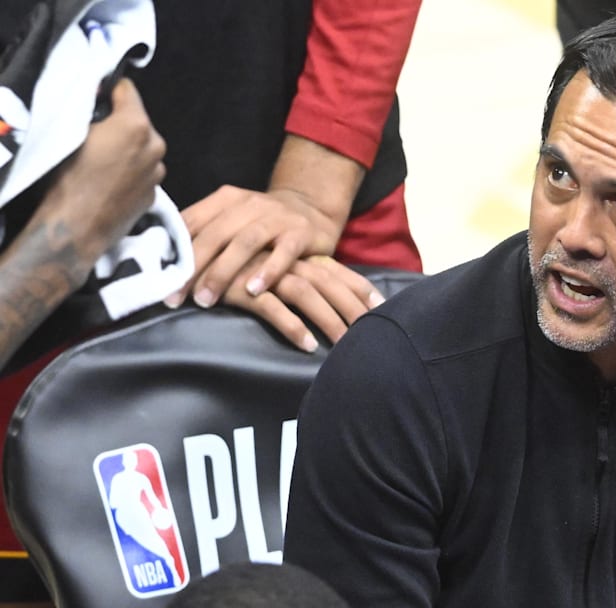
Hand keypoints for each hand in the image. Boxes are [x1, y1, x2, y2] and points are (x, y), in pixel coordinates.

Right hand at [44, 78, 165, 268]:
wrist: (77, 228)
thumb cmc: (69, 178)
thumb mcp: (73, 133)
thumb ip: (93, 114)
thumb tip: (99, 102)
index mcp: (137, 125)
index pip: (128, 90)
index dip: (109, 91)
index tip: (97, 97)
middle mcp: (156, 147)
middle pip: (138, 122)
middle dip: (120, 123)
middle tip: (96, 134)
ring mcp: (158, 173)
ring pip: (143, 149)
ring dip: (128, 149)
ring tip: (102, 162)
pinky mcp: (154, 194)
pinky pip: (143, 173)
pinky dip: (131, 172)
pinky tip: (110, 182)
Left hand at [171, 185, 340, 308]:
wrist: (312, 208)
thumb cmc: (263, 222)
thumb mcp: (233, 219)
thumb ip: (205, 233)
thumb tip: (163, 260)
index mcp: (226, 200)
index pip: (192, 222)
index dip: (172, 250)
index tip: (156, 277)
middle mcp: (250, 205)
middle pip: (215, 234)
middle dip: (192, 267)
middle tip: (175, 297)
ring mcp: (277, 217)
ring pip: (245, 242)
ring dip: (223, 272)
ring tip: (207, 299)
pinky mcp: (301, 233)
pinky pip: (284, 252)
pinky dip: (268, 271)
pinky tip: (253, 291)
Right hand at [221, 254, 384, 351]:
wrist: (184, 245)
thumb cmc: (231, 264)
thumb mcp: (267, 268)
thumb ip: (292, 277)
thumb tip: (324, 298)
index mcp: (292, 255)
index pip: (335, 270)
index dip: (359, 288)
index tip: (382, 307)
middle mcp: (283, 260)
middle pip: (328, 283)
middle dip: (352, 308)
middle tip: (373, 334)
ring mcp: (263, 272)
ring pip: (306, 294)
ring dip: (328, 320)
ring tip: (345, 344)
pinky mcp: (241, 286)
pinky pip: (273, 308)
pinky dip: (292, 326)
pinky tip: (307, 344)